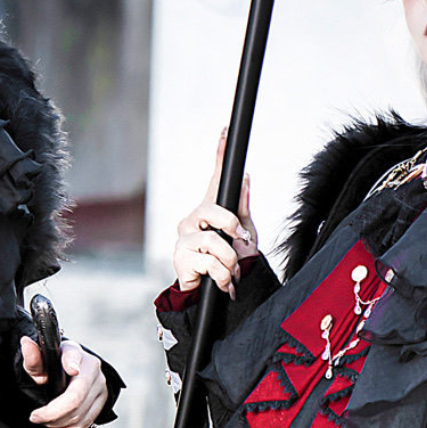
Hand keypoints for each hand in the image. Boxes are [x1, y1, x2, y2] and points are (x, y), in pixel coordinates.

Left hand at [20, 335, 107, 427]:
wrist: (69, 371)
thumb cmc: (52, 366)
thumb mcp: (40, 362)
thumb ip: (33, 358)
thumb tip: (26, 343)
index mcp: (74, 352)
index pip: (74, 357)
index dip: (72, 364)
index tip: (71, 370)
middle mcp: (91, 367)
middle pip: (76, 397)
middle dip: (52, 413)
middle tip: (35, 417)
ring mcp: (100, 385)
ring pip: (80, 414)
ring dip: (58, 423)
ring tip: (44, 422)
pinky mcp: (102, 401)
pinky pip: (87, 421)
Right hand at [172, 130, 258, 293]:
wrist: (219, 294)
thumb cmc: (230, 263)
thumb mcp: (244, 236)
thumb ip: (243, 209)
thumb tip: (246, 178)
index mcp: (210, 211)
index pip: (215, 179)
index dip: (219, 156)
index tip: (224, 133)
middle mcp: (192, 221)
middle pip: (213, 210)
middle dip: (232, 228)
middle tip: (241, 243)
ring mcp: (184, 238)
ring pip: (214, 241)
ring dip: (231, 262)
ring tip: (231, 272)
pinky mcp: (181, 259)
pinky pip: (210, 263)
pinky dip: (224, 276)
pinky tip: (223, 283)